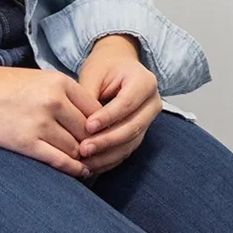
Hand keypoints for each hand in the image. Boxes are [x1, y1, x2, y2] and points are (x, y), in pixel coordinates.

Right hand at [0, 38, 98, 177]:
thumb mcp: (36, 80)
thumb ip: (61, 95)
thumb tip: (85, 119)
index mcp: (59, 82)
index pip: (95, 110)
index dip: (101, 127)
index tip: (101, 139)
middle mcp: (54, 100)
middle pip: (89, 131)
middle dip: (95, 146)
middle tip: (100, 158)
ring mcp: (40, 122)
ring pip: (76, 148)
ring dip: (83, 159)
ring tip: (89, 167)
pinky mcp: (24, 142)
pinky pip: (59, 160)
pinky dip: (72, 169)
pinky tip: (77, 173)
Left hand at [76, 35, 160, 173]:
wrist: (117, 67)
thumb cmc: (104, 68)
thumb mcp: (94, 74)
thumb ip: (88, 97)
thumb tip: (80, 125)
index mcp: (145, 81)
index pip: (127, 103)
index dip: (108, 117)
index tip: (87, 126)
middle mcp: (153, 102)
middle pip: (132, 126)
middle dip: (107, 141)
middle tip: (84, 149)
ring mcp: (149, 120)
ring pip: (131, 143)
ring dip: (107, 155)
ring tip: (84, 162)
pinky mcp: (140, 134)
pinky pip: (127, 150)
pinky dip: (109, 160)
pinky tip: (92, 165)